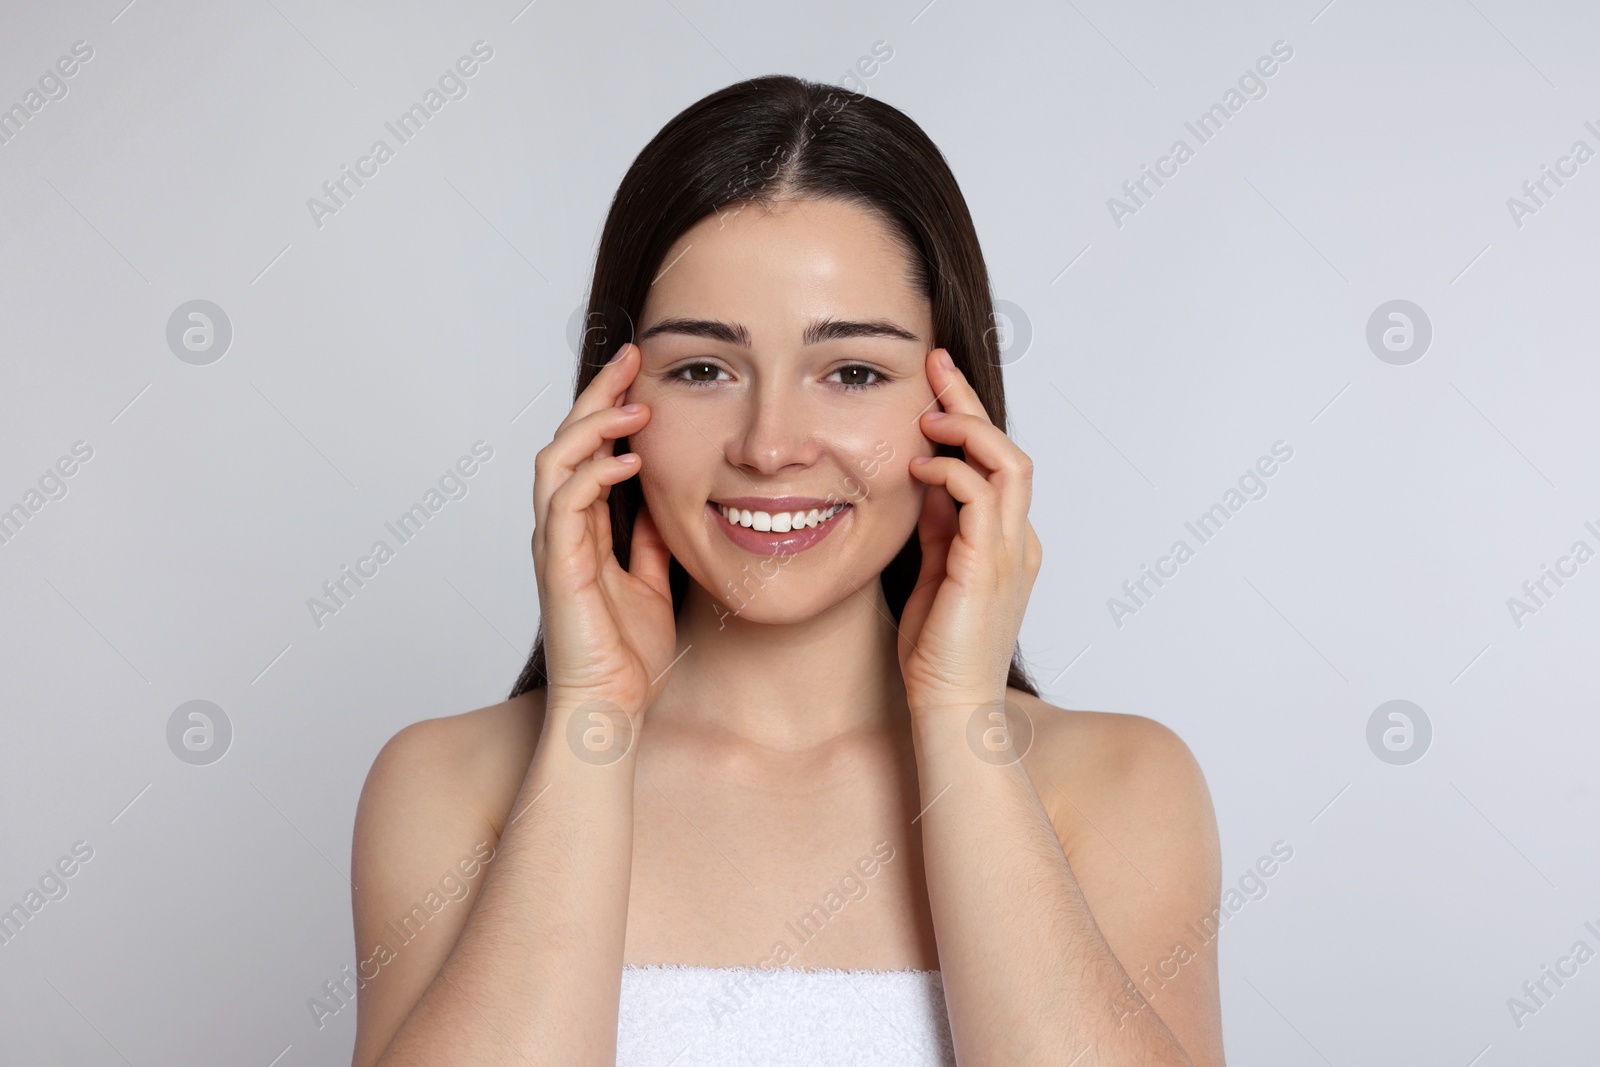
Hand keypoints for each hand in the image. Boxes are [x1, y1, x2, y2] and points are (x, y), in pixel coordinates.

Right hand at [532, 343, 675, 718]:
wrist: (612, 710)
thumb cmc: (627, 657)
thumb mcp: (653, 581)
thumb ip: (649, 539)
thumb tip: (664, 499)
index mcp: (581, 530)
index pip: (586, 450)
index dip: (607, 408)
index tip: (638, 373)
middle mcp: (559, 531)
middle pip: (564, 441)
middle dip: (596, 395)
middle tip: (630, 358)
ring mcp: (555, 547)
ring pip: (555, 462)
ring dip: (594, 425)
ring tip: (635, 404)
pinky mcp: (559, 568)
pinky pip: (566, 504)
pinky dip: (594, 474)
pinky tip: (630, 461)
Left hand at [898, 348, 1042, 710]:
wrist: (950, 708)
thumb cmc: (937, 654)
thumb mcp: (934, 574)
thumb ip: (938, 530)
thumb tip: (925, 484)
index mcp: (1008, 543)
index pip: (996, 464)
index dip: (968, 418)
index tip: (936, 382)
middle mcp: (1019, 542)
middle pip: (1008, 450)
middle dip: (970, 402)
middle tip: (933, 367)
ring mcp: (1010, 553)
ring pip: (1008, 463)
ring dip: (966, 430)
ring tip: (926, 416)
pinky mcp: (988, 566)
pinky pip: (983, 497)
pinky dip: (952, 471)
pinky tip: (919, 466)